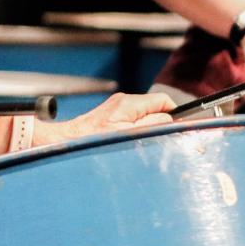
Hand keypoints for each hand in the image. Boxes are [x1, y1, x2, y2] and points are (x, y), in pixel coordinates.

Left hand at [35, 92, 174, 145]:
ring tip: (140, 145)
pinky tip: (129, 144)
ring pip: (144, 116)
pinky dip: (136, 131)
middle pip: (155, 109)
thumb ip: (153, 125)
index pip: (164, 101)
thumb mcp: (129, 136)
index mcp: (129, 104)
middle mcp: (123, 102)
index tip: (178, 128)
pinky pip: (132, 122)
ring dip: (147, 129)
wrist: (66, 144)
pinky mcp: (111, 116)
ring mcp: (116, 109)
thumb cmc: (93, 143)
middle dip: (160, 124)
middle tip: (159, 141)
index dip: (174, 114)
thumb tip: (169, 119)